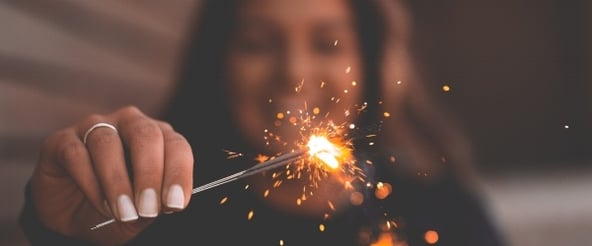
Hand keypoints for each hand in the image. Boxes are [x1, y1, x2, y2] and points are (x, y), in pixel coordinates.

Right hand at [30, 106, 193, 244]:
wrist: (72, 215)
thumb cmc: (116, 208)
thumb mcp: (140, 213)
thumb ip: (154, 204)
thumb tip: (165, 202)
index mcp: (158, 138)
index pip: (176, 145)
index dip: (178, 172)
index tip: (175, 203)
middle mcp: (129, 124)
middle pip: (145, 134)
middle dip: (149, 173)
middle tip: (148, 208)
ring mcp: (94, 127)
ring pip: (107, 143)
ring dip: (118, 181)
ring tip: (123, 212)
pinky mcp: (62, 140)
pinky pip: (76, 153)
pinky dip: (90, 182)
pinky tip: (100, 204)